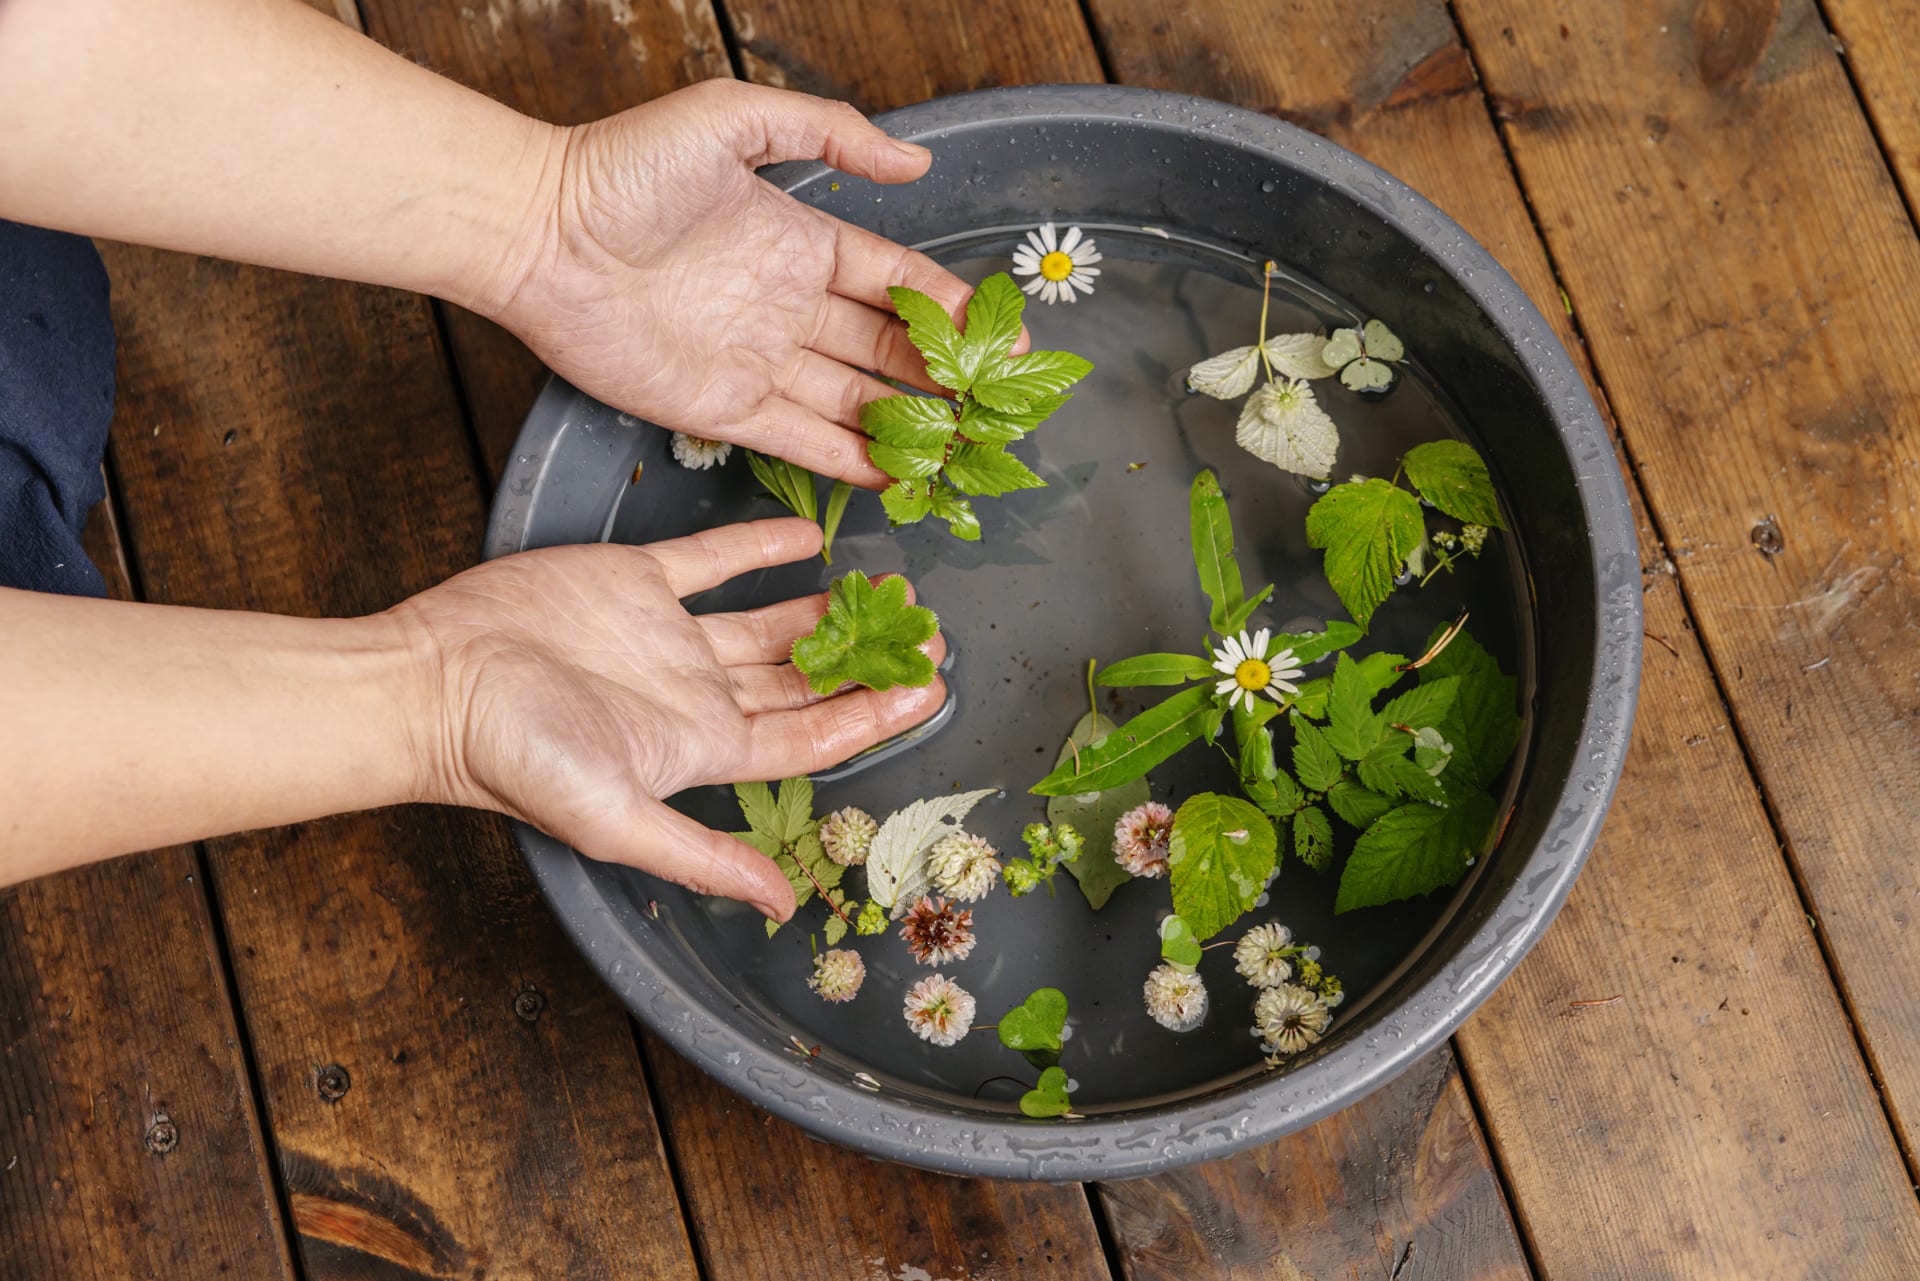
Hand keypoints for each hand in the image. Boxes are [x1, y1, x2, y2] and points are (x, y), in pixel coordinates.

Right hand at [392, 518, 945, 918]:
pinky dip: (759, 549)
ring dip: (826, 610)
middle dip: (865, 664)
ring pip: (769, 621)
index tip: (929, 692)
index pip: (810, 737)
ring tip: (887, 593)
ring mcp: (666, 636)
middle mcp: (695, 692)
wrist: (435, 681)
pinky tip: (806, 538)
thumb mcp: (618, 819)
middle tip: (928, 637)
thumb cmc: (515, 758)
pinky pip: (711, 563)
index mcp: (702, 747)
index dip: (872, 718)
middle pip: (801, 681)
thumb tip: (781, 905)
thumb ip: (704, 856)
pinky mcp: (633, 580)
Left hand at [490, 79, 995, 486]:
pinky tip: (899, 476)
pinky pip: (800, 441)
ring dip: (908, 425)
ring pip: (853, 401)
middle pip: (885, 350)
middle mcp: (787, 306)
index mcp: (800, 241)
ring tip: (964, 448)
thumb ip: (827, 131)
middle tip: (996, 403)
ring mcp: (758, 361)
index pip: (894, 282)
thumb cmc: (623, 167)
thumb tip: (912, 159)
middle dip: (943, 376)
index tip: (1000, 334)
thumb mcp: (732, 120)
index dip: (949, 308)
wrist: (538, 233)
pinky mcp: (722, 409)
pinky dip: (850, 462)